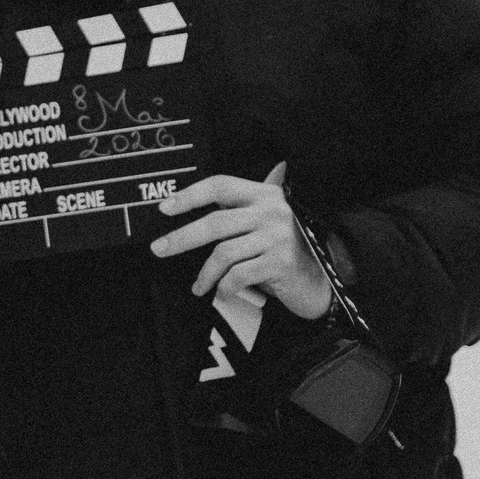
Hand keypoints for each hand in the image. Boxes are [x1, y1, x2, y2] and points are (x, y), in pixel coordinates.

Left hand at [148, 163, 333, 316]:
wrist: (320, 279)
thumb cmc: (285, 250)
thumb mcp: (265, 223)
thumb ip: (238, 213)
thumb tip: (189, 214)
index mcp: (264, 194)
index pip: (221, 185)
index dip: (190, 195)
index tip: (165, 208)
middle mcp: (271, 211)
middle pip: (215, 221)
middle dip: (182, 237)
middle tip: (159, 249)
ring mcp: (277, 237)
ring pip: (223, 252)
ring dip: (205, 274)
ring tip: (198, 286)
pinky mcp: (280, 263)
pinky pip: (238, 275)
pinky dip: (225, 287)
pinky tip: (221, 293)